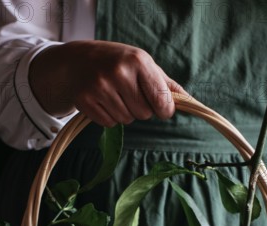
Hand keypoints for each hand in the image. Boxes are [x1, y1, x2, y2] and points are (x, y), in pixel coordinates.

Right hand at [29, 40, 184, 125]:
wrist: (76, 61)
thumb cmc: (117, 63)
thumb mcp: (142, 64)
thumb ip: (165, 84)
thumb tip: (189, 102)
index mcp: (138, 61)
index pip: (161, 100)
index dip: (164, 109)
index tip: (162, 108)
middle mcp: (119, 72)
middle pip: (144, 113)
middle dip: (141, 109)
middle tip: (129, 94)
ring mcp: (100, 87)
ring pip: (126, 120)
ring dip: (124, 113)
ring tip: (115, 96)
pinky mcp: (85, 101)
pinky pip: (109, 123)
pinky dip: (109, 117)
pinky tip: (103, 101)